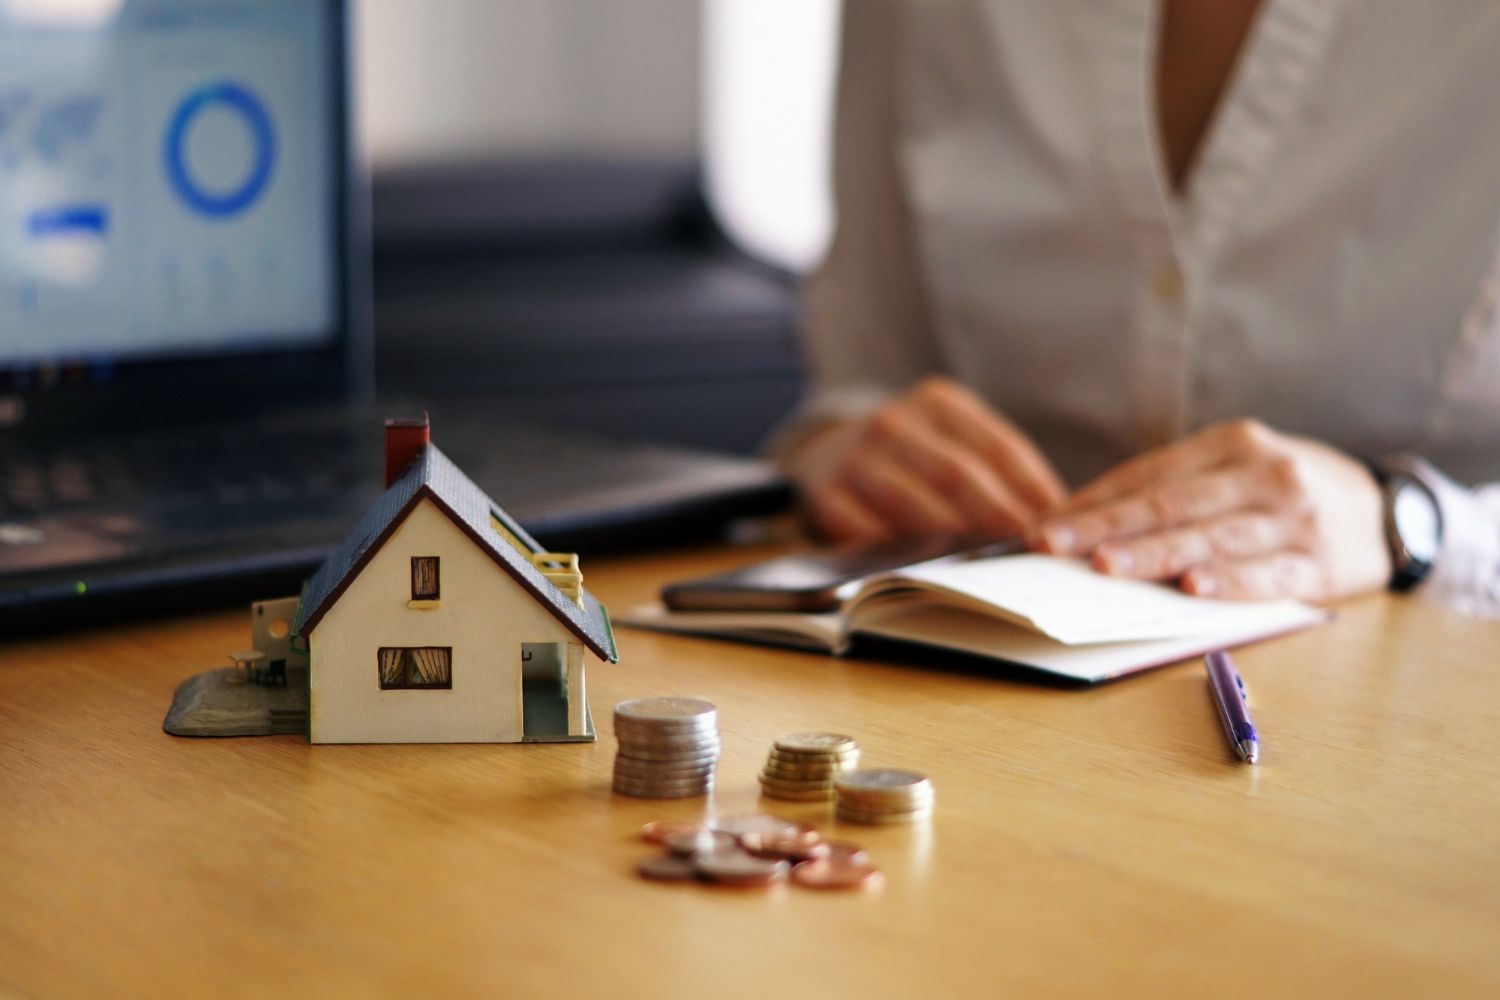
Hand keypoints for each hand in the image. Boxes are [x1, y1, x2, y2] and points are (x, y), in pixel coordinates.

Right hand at [786, 377, 1065, 542]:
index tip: (1058, 519)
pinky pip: (863, 528)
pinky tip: (924, 566)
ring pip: (910, 500)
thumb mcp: (952, 439)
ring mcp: (854, 456)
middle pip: (957, 473)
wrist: (828, 452)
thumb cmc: (913, 455)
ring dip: (950, 535)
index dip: (1031, 486)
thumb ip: (995, 467)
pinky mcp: (826, 494)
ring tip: (985, 562)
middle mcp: (893, 421)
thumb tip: (1054, 513)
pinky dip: (895, 549)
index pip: (997, 445)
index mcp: (937, 401)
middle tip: (1026, 547)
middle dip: (997, 514)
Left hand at [1030, 419, 1390, 600]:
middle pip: (1172, 503)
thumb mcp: (1236, 470)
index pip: (1149, 475)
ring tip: (1105, 567)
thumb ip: (1174, 491)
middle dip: (1105, 526)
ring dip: (1154, 554)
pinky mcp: (1321, 563)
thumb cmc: (1285, 492)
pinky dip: (1228, 582)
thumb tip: (1084, 523)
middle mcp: (1263, 473)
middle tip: (1054, 545)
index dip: (1093, 501)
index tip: (1044, 525)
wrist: (1388, 509)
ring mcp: (1295, 518)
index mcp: (1232, 443)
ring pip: (1211, 537)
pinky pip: (1267, 575)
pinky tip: (1192, 590)